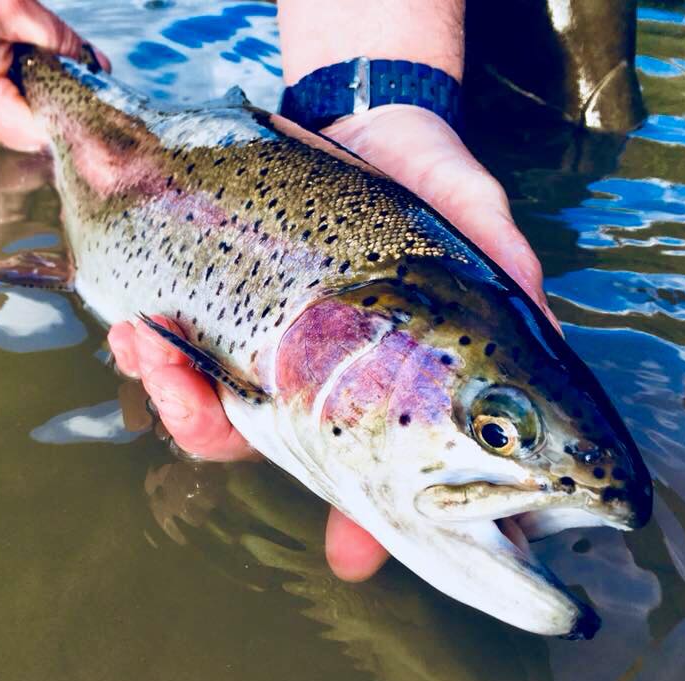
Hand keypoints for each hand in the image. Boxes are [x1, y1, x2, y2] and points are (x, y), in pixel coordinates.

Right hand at [0, 0, 109, 151]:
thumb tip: (99, 66)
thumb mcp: (14, 9)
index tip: (115, 134)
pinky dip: (30, 92)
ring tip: (83, 91)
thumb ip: (62, 42)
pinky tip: (50, 75)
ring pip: (21, 119)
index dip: (80, 135)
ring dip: (51, 104)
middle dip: (71, 121)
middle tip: (111, 116)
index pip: (43, 135)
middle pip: (34, 133)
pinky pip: (3, 104)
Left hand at [108, 105, 556, 582]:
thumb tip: (545, 350)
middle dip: (210, 431)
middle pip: (258, 443)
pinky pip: (176, 340)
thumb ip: (512, 301)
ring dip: (165, 388)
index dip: (364, 520)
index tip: (352, 557)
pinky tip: (139, 324)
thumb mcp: (482, 240)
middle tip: (188, 399)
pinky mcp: (222, 300)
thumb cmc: (434, 190)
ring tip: (146, 346)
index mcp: (380, 391)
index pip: (373, 472)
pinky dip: (150, 343)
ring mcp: (264, 343)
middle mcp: (315, 380)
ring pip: (203, 401)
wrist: (373, 119)